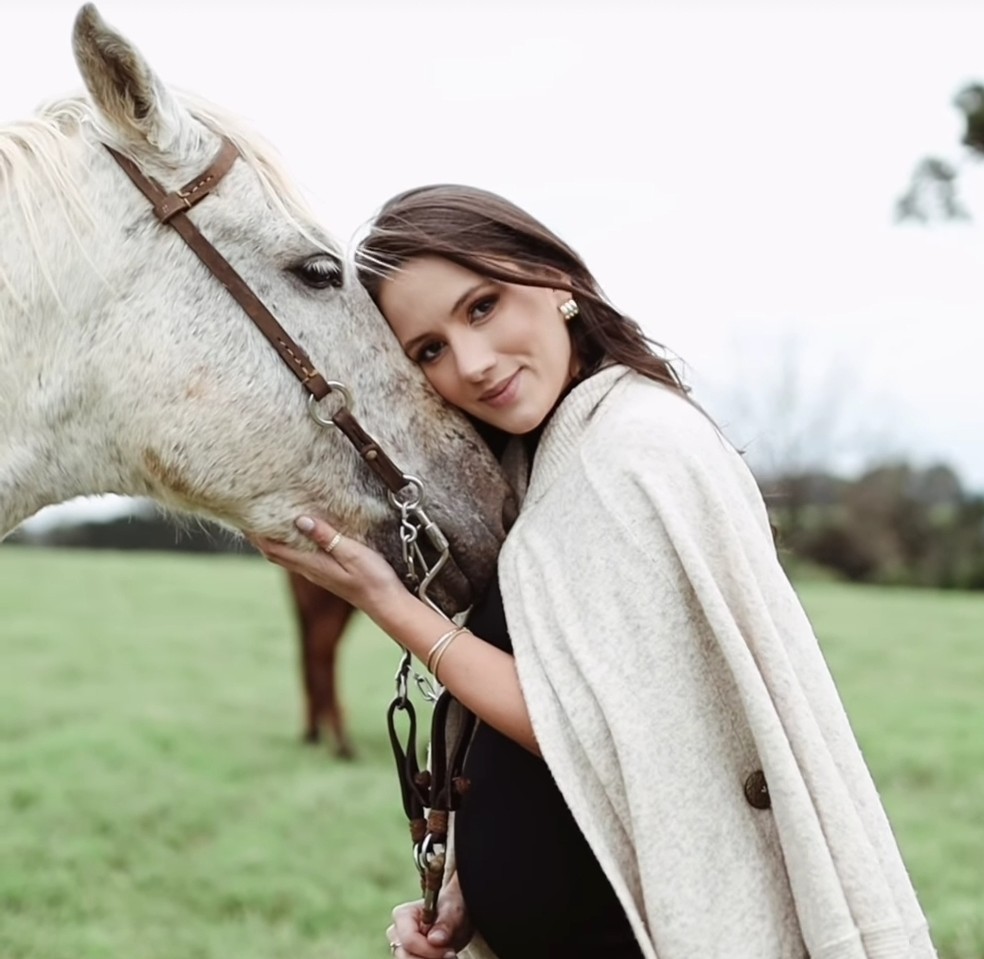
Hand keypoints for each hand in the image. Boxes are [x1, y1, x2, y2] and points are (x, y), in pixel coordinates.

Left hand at [251, 515, 404, 615]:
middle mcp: (309, 570)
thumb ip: (327, 537)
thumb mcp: (352, 553)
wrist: (387, 604)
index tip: (243, 516)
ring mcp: (318, 573)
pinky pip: (300, 557)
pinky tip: (298, 534)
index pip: (274, 549)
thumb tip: (300, 520)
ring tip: (268, 520)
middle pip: (274, 553)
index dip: (256, 535)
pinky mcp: (327, 573)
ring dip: (273, 540)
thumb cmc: (373, 578)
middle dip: (259, 536)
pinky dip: (290, 545)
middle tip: (249, 514)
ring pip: (286, 556)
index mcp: (312, 565)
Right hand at [386, 877, 472, 957]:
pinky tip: (442, 957)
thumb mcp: (453, 909)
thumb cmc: (450, 908)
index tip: (450, 952)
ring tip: (448, 955)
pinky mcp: (408, 956)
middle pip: (406, 956)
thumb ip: (445, 923)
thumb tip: (434, 939)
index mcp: (403, 915)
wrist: (454, 917)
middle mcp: (397, 932)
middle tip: (451, 955)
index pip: (409, 940)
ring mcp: (401, 947)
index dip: (429, 950)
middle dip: (430, 958)